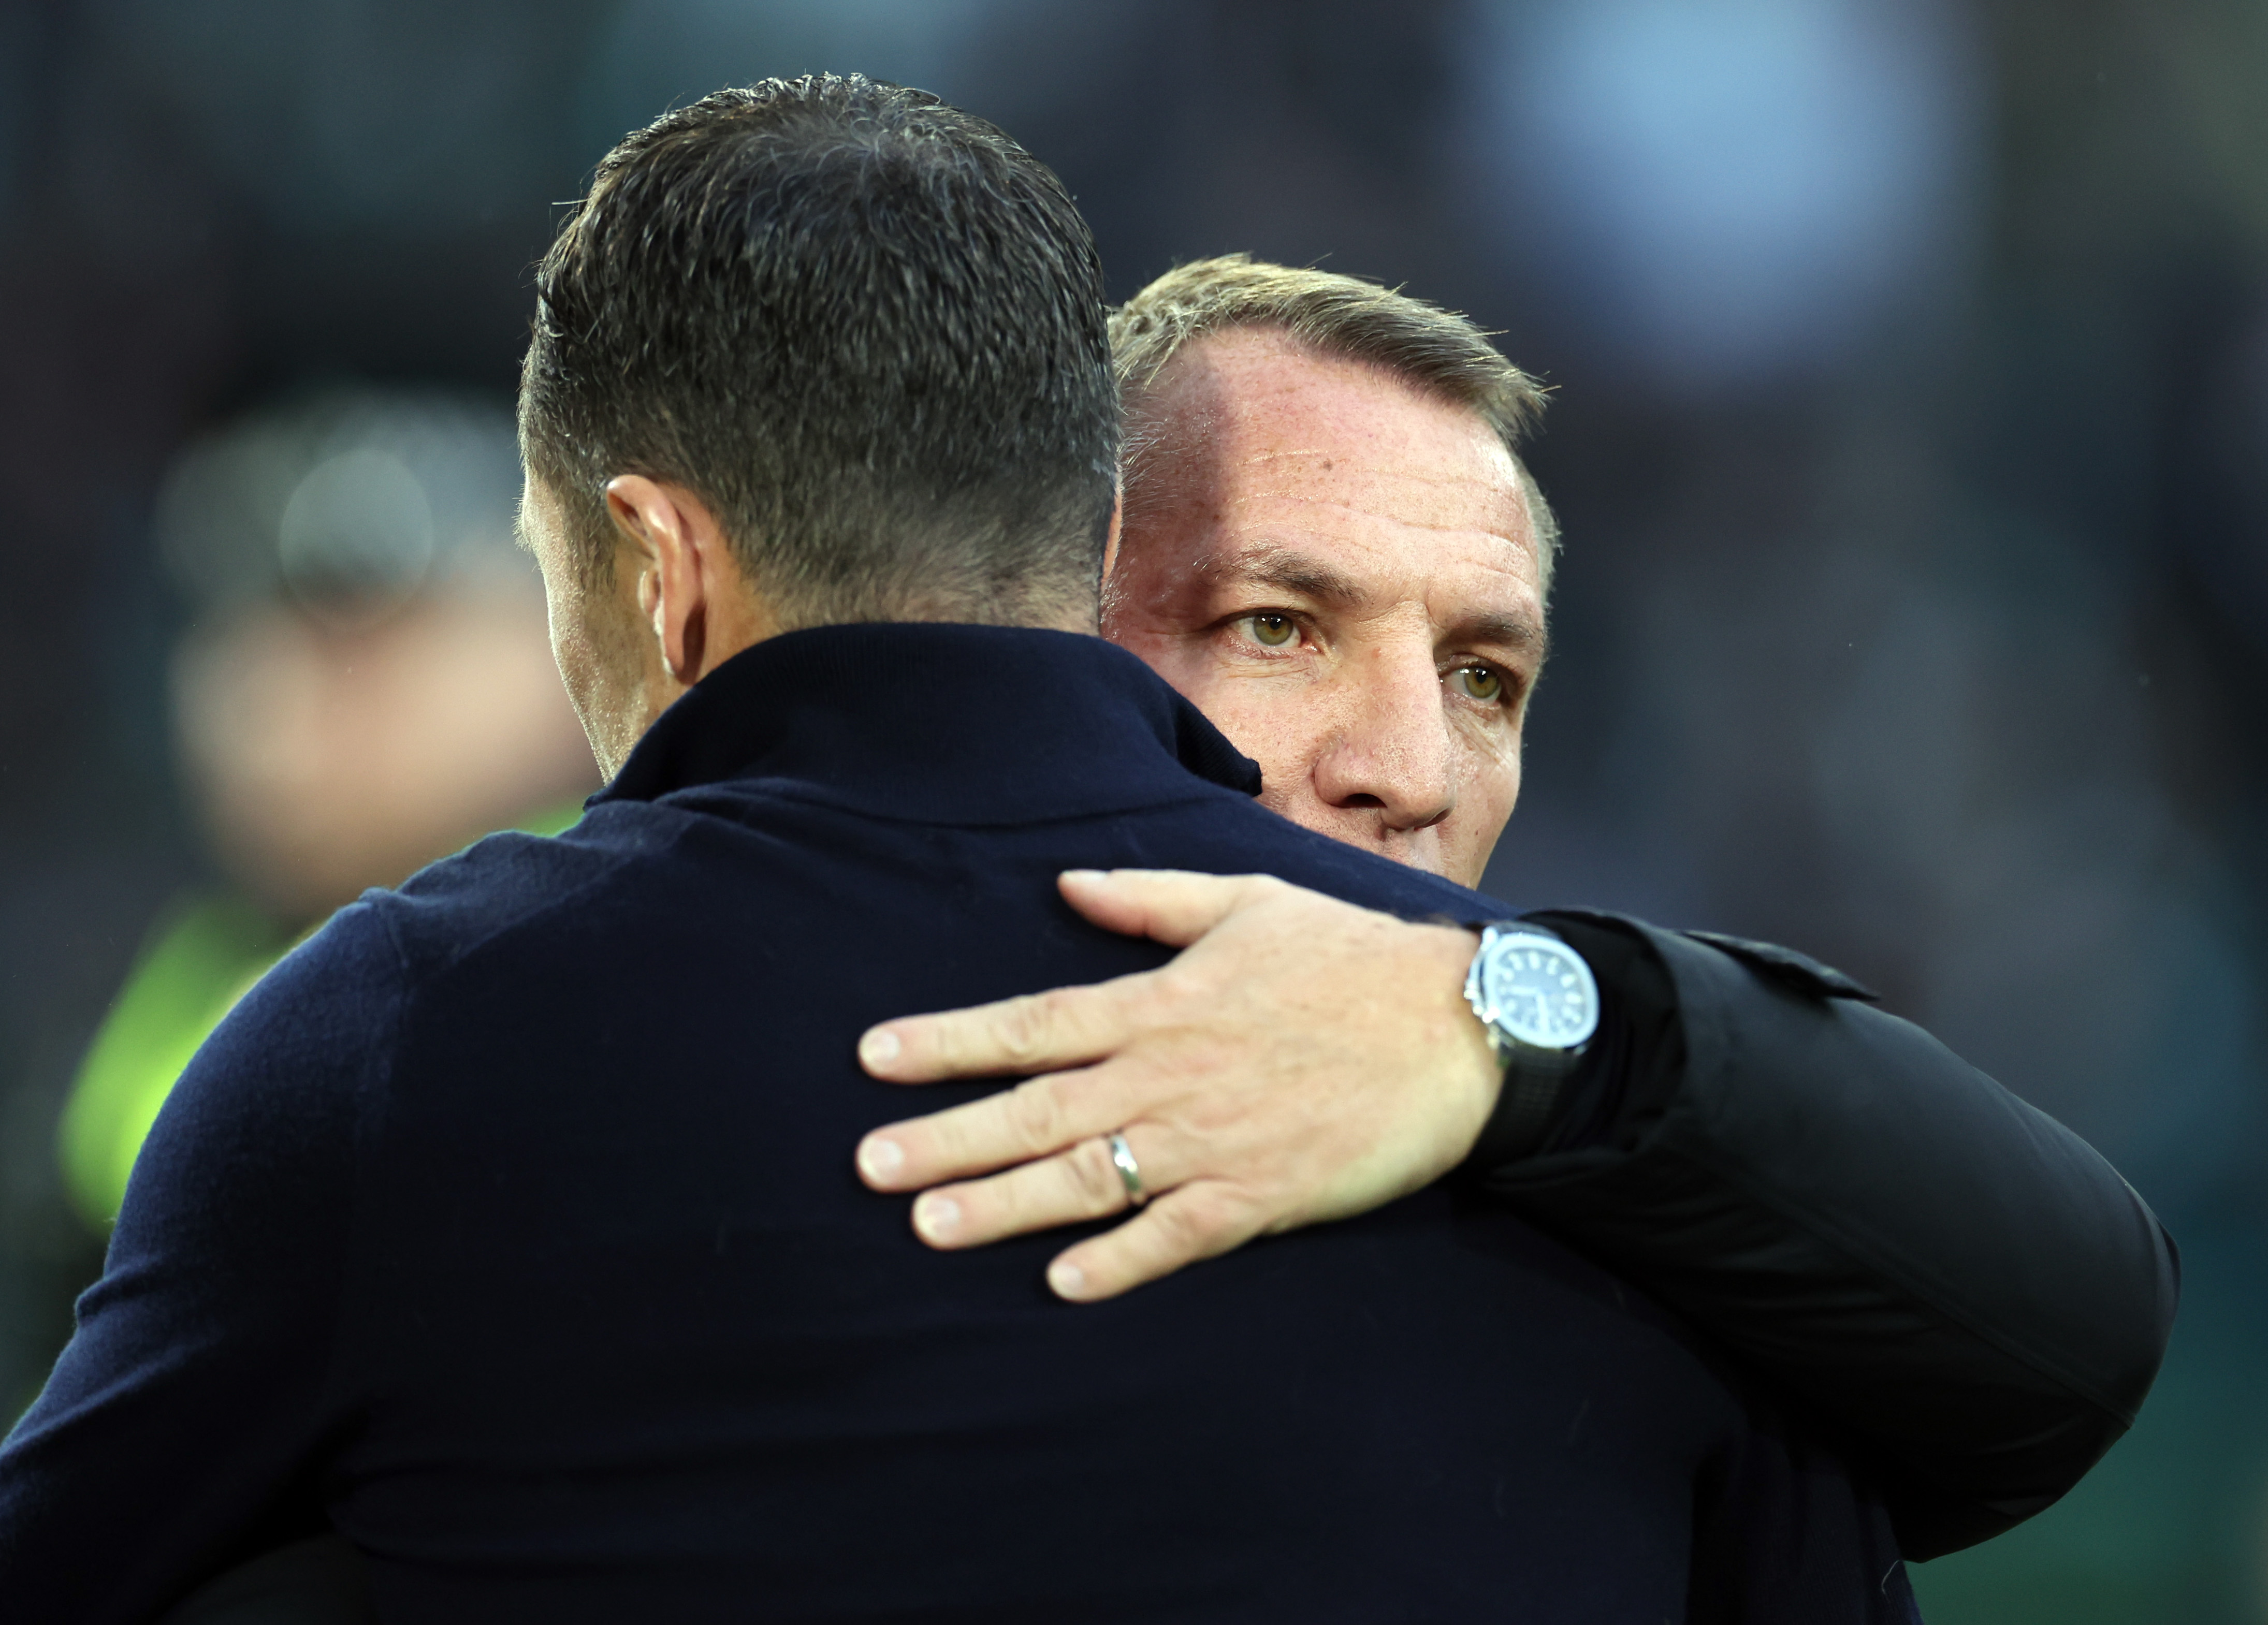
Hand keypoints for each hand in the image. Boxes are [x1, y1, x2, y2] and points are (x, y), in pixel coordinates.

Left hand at [853, 869, 1500, 1301]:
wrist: (1461, 1027)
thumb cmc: (1353, 958)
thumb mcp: (1248, 901)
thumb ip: (1149, 900)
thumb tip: (1067, 882)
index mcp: (1163, 1002)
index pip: (1033, 1024)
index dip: (949, 1042)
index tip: (876, 1058)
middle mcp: (1171, 1073)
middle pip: (1039, 1110)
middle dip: (947, 1137)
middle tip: (867, 1166)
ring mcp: (1214, 1139)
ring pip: (1090, 1176)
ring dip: (1005, 1204)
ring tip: (927, 1226)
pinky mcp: (1263, 1193)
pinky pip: (1177, 1235)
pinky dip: (1120, 1260)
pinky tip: (1061, 1283)